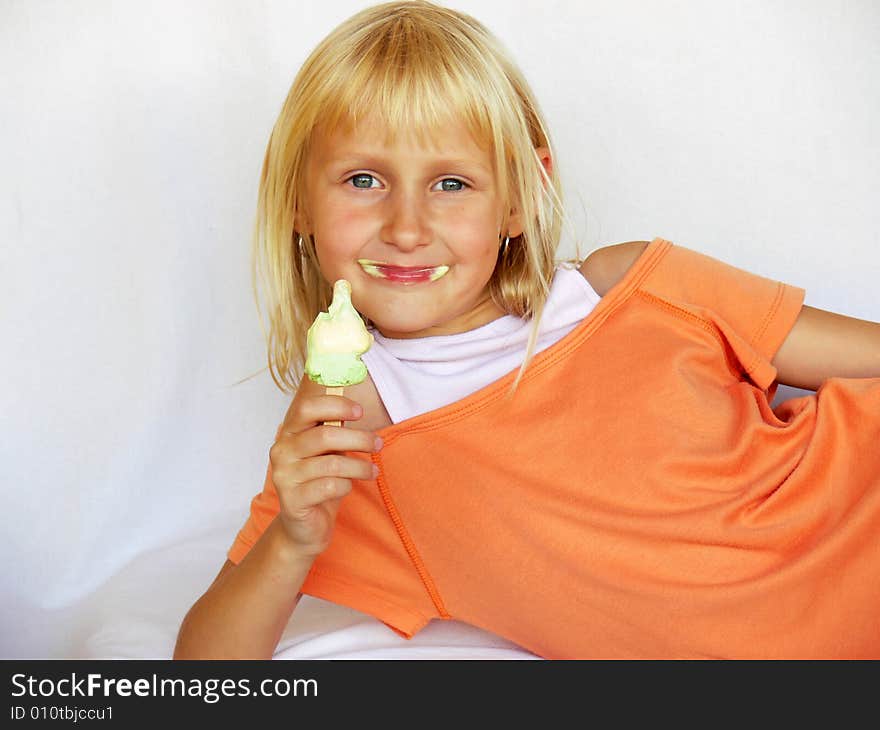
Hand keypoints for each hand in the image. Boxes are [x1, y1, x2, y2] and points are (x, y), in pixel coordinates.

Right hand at [268, 383, 379, 556]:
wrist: (305, 525)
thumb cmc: (320, 481)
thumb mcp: (329, 452)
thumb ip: (335, 431)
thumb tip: (356, 408)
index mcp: (289, 432)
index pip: (307, 408)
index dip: (335, 405)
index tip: (360, 411)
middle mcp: (282, 451)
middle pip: (324, 435)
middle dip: (358, 438)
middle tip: (377, 444)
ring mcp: (284, 476)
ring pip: (332, 463)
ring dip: (359, 466)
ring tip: (372, 471)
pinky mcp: (292, 500)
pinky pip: (329, 487)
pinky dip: (346, 486)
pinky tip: (348, 488)